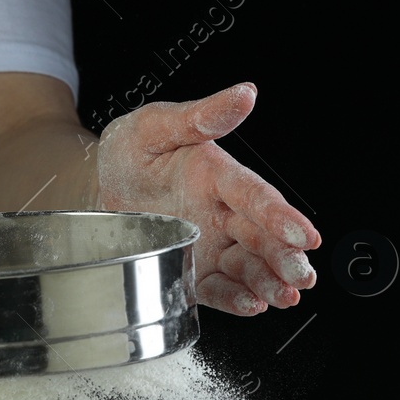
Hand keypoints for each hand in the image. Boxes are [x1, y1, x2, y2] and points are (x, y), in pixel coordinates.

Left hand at [93, 82, 318, 315]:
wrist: (96, 190)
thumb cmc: (128, 153)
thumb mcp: (154, 127)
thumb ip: (199, 117)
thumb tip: (244, 94)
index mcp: (217, 176)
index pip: (255, 196)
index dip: (281, 216)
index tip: (303, 234)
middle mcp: (220, 212)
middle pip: (262, 237)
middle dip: (285, 257)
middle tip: (302, 274)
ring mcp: (209, 245)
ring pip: (249, 266)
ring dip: (270, 282)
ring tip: (285, 296)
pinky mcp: (194, 271)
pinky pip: (219, 289)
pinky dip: (237, 300)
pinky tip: (254, 305)